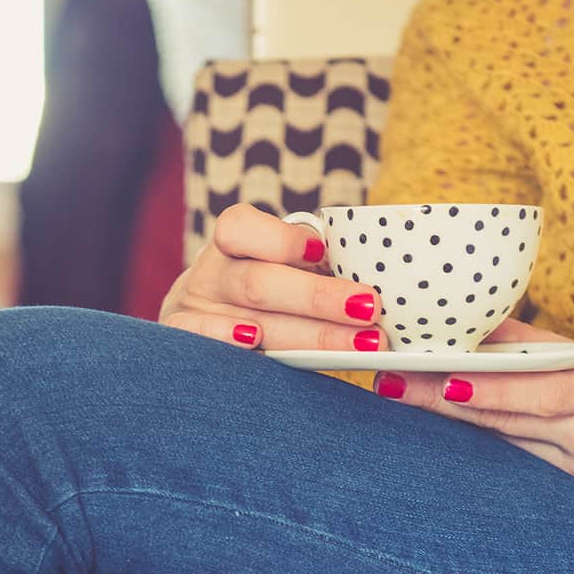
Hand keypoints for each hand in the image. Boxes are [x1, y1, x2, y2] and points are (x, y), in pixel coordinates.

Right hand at [160, 204, 385, 350]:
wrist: (211, 317)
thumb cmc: (269, 285)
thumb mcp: (286, 262)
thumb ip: (318, 261)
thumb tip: (386, 273)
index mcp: (235, 240)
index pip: (242, 227)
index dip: (282, 241)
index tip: (324, 253)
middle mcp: (211, 273)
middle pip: (260, 283)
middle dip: (318, 298)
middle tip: (369, 309)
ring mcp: (195, 310)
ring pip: (250, 322)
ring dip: (309, 335)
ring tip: (358, 345)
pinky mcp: (187, 342)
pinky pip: (204, 345)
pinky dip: (231, 343)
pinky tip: (260, 346)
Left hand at [375, 320, 573, 532]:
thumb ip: (553, 358)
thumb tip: (487, 333)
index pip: (528, 365)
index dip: (476, 364)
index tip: (430, 355)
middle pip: (505, 402)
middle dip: (441, 388)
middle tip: (388, 374)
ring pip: (508, 436)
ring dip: (453, 416)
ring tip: (400, 394)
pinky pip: (530, 468)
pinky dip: (492, 451)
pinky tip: (451, 442)